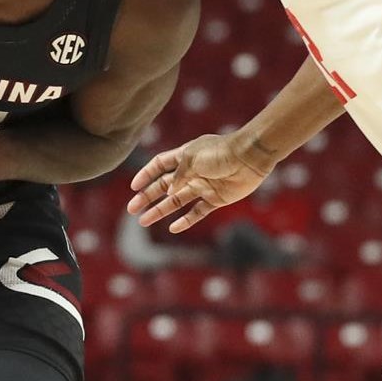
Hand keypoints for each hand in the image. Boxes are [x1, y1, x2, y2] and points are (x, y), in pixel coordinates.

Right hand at [127, 132, 272, 232]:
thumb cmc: (220, 153)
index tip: (133, 187)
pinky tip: (172, 228)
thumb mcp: (192, 159)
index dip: (146, 175)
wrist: (249, 158)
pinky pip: (197, 212)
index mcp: (184, 156)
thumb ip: (178, 176)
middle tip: (132, 209)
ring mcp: (203, 186)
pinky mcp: (216, 199)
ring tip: (144, 221)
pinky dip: (185, 220)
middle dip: (147, 197)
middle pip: (164, 185)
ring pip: (176, 201)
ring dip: (160, 210)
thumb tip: (168, 192)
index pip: (159, 165)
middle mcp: (192, 171)